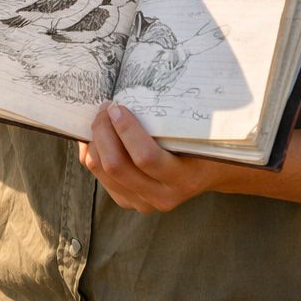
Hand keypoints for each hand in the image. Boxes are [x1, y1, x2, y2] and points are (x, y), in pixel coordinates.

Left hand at [77, 102, 221, 212]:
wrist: (208, 172)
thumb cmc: (201, 143)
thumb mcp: (194, 132)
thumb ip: (169, 121)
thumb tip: (129, 97)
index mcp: (183, 179)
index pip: (146, 158)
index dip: (126, 130)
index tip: (117, 107)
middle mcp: (162, 196)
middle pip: (116, 166)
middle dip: (103, 132)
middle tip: (105, 109)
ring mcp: (143, 202)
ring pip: (102, 171)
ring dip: (95, 141)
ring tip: (101, 119)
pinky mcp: (128, 201)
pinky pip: (99, 177)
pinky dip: (92, 153)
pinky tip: (96, 137)